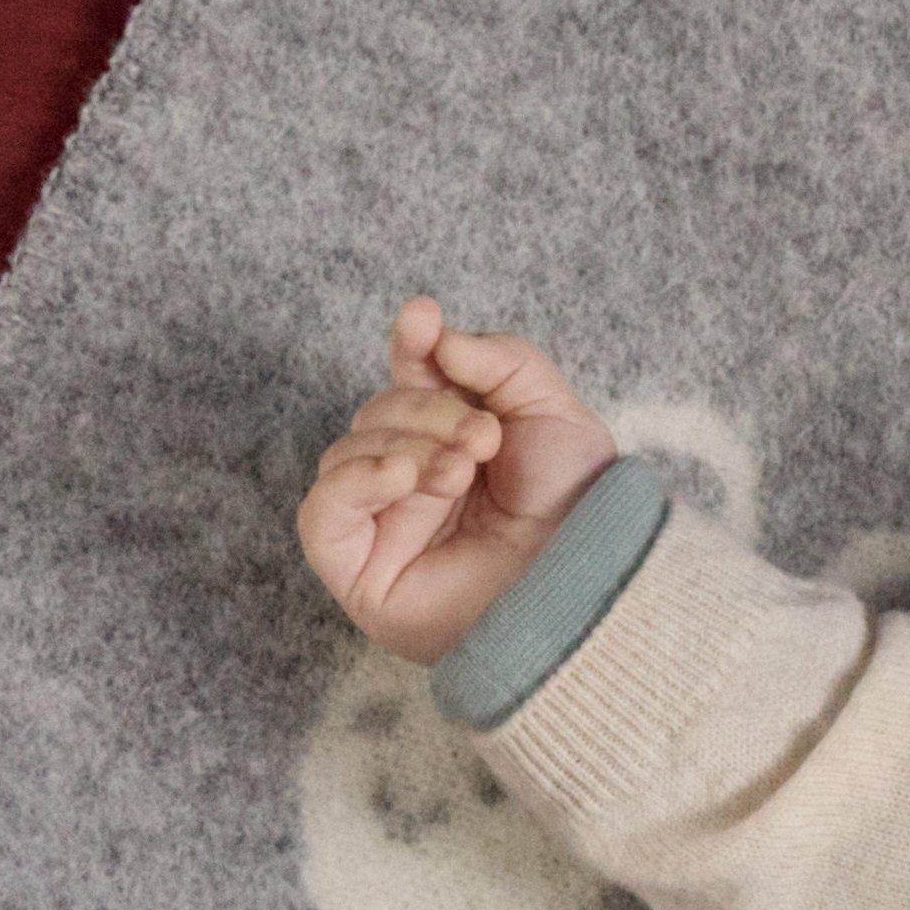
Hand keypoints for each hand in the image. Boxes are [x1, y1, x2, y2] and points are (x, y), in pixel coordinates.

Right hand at [294, 296, 620, 663]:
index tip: (423, 319)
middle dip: (429, 409)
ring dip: (406, 445)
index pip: (411, 376)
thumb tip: (434, 333)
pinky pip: (321, 511)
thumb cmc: (581, 515)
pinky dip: (356, 479)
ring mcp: (384, 526)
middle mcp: (416, 481)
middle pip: (380, 411)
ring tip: (462, 472)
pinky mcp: (359, 571)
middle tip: (484, 439)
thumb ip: (501, 358)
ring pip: (349, 452)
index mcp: (458, 441)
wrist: (587, 590)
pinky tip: (402, 475)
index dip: (411, 344)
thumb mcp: (555, 414)